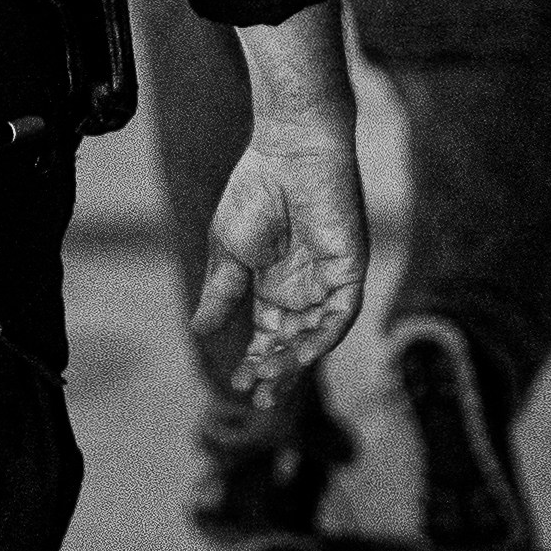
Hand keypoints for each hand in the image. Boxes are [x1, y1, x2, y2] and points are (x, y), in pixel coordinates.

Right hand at [192, 6, 370, 410]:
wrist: (288, 152)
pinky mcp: (349, 270)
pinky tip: (302, 354)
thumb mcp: (228, 251)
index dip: (254, 362)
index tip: (237, 385)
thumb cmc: (254, 192)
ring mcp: (328, 280)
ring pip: (316, 335)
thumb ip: (222, 293)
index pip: (268, 335)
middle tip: (259, 399)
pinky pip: (341, 315)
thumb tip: (201, 332)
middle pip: (292, 343)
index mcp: (273, 284)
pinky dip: (322, 337)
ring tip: (271, 377)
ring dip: (296, 359)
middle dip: (276, 371)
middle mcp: (303, 288)